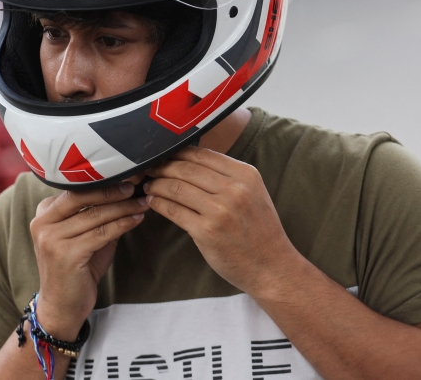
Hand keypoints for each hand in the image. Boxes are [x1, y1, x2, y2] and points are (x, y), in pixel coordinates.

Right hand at [30, 182, 148, 338]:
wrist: (62, 306)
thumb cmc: (77, 268)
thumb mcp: (86, 236)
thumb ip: (99, 215)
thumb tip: (128, 191)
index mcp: (45, 212)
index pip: (76, 188)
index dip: (103, 180)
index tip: (128, 175)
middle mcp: (43, 222)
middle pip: (82, 196)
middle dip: (113, 189)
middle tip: (137, 184)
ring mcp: (51, 238)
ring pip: (95, 215)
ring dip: (123, 207)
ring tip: (143, 202)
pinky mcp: (64, 254)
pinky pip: (100, 233)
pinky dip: (121, 224)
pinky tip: (136, 220)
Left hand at [144, 147, 298, 299]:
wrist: (272, 267)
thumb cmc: (259, 230)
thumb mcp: (253, 193)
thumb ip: (227, 176)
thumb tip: (190, 159)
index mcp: (246, 175)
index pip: (201, 154)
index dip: (176, 152)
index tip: (163, 155)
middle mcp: (234, 189)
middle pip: (185, 168)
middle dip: (162, 166)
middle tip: (149, 169)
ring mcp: (220, 211)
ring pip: (176, 187)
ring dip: (156, 184)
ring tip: (148, 186)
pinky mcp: (206, 232)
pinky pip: (173, 210)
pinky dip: (158, 203)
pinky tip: (152, 201)